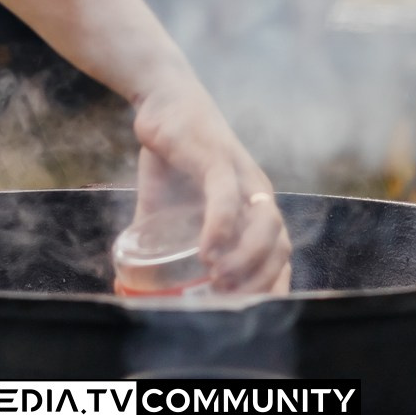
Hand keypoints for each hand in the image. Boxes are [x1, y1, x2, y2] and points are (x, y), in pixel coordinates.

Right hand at [131, 82, 290, 294]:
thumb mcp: (167, 206)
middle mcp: (256, 190)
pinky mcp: (216, 156)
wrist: (162, 99)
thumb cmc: (172, 154)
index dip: (271, 287)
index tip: (251, 315)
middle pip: (279, 245)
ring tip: (218, 281)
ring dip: (247, 259)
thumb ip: (161, 240)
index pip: (278, 254)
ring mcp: (241, 173)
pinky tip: (207, 251)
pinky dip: (221, 226)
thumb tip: (135, 282)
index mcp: (253, 203)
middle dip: (259, 281)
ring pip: (266, 222)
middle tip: (227, 301)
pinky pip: (227, 195)